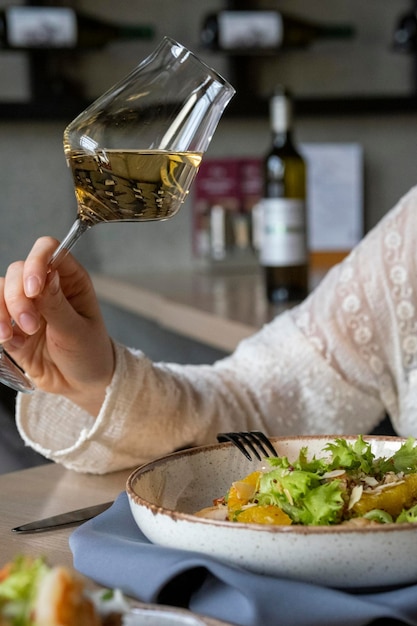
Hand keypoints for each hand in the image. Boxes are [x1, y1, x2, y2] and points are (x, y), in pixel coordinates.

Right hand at [0, 237, 113, 415]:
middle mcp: (46, 287)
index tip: (33, 289)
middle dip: (17, 298)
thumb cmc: (90, 353)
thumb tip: (45, 275)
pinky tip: (10, 341)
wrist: (81, 385)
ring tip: (15, 336)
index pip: (47, 250)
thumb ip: (57, 305)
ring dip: (2, 312)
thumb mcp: (77, 331)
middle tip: (31, 324)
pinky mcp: (11, 326)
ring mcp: (26, 306)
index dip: (36, 262)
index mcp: (70, 279)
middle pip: (16, 271)